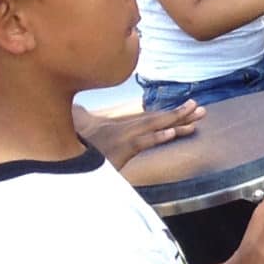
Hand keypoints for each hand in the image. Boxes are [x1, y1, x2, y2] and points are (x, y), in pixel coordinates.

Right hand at [83, 101, 200, 168]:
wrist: (61, 155)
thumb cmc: (73, 146)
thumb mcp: (84, 136)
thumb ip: (85, 122)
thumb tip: (79, 112)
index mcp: (123, 128)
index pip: (152, 120)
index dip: (171, 114)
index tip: (190, 109)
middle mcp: (125, 129)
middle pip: (157, 119)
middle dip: (181, 114)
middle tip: (202, 109)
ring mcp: (123, 137)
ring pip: (153, 126)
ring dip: (175, 121)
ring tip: (195, 117)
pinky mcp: (118, 148)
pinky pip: (141, 142)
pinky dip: (155, 137)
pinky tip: (170, 133)